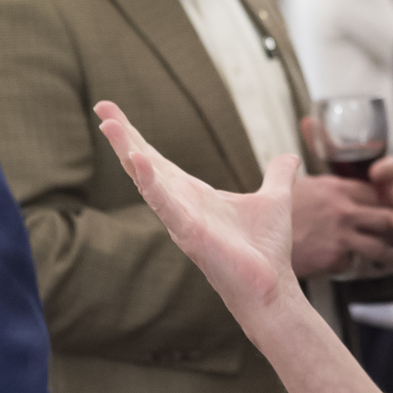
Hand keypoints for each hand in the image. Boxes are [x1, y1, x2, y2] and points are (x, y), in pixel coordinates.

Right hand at [97, 101, 297, 314]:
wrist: (271, 286)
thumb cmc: (265, 251)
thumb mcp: (275, 200)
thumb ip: (278, 176)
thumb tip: (291, 157)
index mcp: (194, 194)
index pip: (157, 159)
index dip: (135, 136)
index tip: (113, 111)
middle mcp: (180, 204)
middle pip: (143, 163)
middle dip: (122, 136)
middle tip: (101, 106)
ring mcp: (180, 219)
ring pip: (146, 179)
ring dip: (127, 151)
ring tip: (110, 124)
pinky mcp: (188, 233)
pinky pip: (165, 204)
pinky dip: (150, 183)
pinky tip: (136, 160)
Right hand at [290, 118, 392, 275]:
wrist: (256, 236)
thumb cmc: (279, 210)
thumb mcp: (303, 182)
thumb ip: (327, 174)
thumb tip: (312, 127)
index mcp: (339, 189)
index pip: (380, 193)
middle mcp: (345, 210)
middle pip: (390, 219)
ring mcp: (341, 235)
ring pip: (383, 247)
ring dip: (390, 254)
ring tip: (392, 257)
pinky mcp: (334, 257)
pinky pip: (355, 263)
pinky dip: (354, 264)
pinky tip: (353, 264)